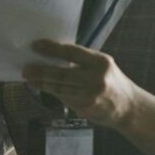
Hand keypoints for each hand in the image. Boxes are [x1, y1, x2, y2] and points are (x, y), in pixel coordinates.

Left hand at [23, 39, 154, 154]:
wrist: (128, 107)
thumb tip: (51, 56)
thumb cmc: (111, 82)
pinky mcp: (86, 108)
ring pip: (60, 88)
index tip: (36, 45)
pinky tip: (43, 87)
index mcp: (101, 62)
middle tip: (26, 69)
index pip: (72, 52)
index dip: (52, 48)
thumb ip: (81, 61)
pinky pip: (64, 98)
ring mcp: (91, 95)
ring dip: (42, 83)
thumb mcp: (101, 66)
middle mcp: (96, 78)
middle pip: (62, 73)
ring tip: (30, 78)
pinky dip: (52, 92)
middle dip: (41, 71)